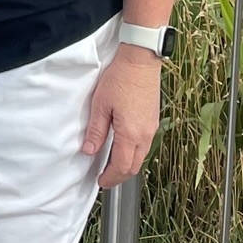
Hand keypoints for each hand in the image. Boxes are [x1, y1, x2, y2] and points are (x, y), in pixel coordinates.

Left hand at [82, 46, 161, 188]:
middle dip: (119, 175)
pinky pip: (145, 144)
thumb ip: (96, 131)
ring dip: (127, 164)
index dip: (111, 177)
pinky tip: (122, 146)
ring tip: (111, 163)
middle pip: (135, 166)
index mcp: (131, 133)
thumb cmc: (120, 79)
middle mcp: (146, 134)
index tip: (100, 181)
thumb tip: (89, 151)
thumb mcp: (100, 105)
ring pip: (141, 156)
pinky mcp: (153, 120)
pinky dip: (134, 152)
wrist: (141, 61)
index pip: (122, 166)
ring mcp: (152, 127)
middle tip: (104, 176)